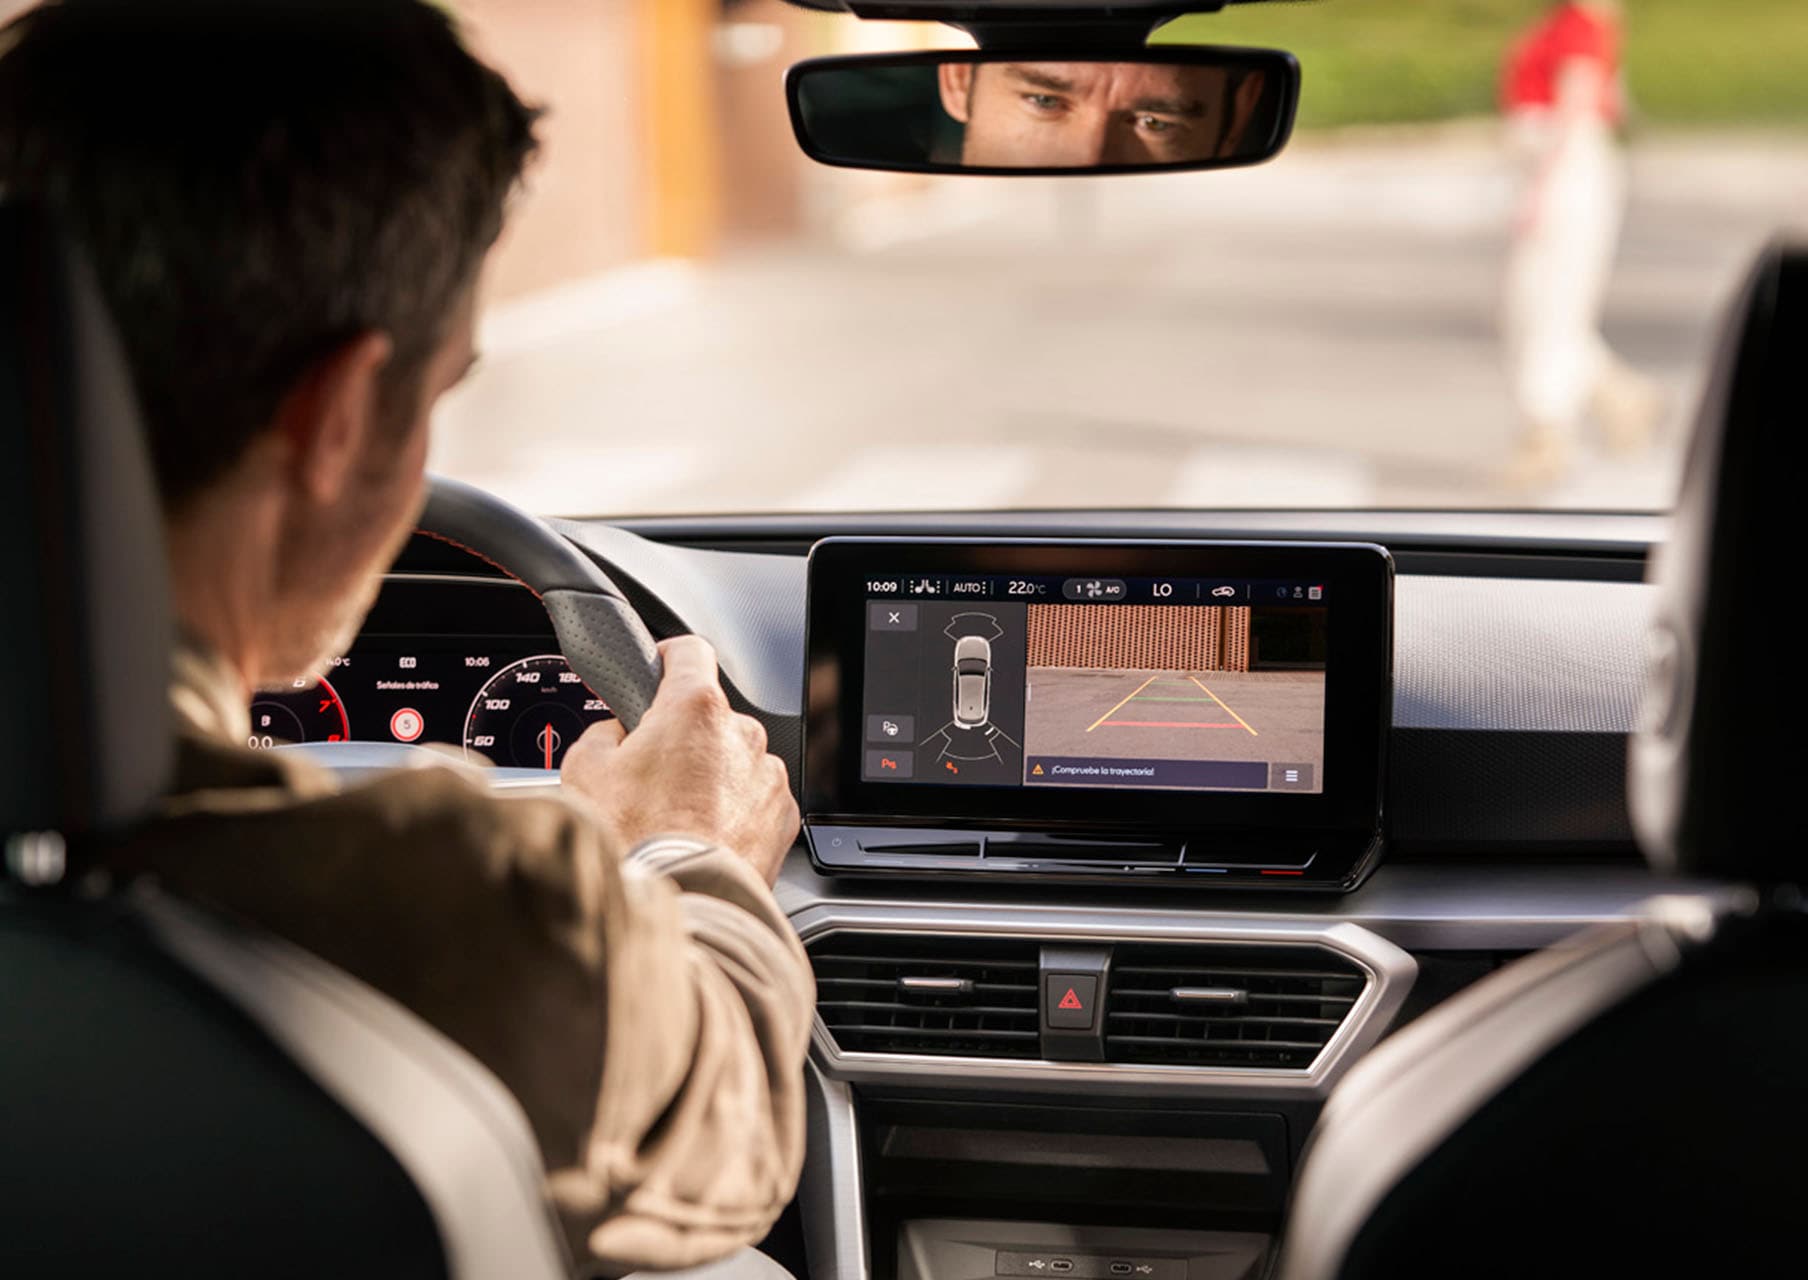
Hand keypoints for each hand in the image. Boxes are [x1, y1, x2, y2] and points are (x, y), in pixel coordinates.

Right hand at [561, 635, 798, 884]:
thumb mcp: (585, 772)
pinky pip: (755, 799)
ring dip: (710, 777)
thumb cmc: (635, 844)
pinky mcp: (783, 817)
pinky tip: (702, 837)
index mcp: (695, 709)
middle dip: (681, 737)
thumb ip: (602, 733)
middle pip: (708, 717)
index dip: (667, 658)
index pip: (689, 651)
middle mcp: (742, 735)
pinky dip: (734, 812)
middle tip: (648, 774)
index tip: (657, 670)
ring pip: (733, 761)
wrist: (681, 907)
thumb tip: (615, 733)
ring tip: (675, 817)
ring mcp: (768, 777)